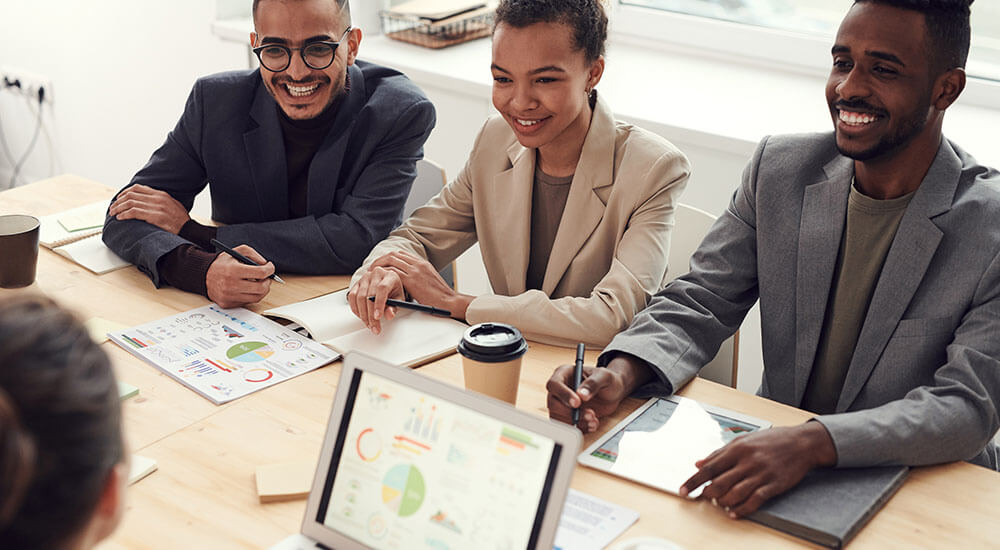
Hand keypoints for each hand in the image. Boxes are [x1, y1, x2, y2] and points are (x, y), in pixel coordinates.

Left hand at [109, 184, 190, 233]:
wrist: (189, 229)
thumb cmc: (180, 220)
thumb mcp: (172, 205)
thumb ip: (159, 201)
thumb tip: (146, 203)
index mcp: (161, 194)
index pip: (137, 188)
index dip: (124, 193)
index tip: (119, 199)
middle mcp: (158, 198)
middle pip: (131, 195)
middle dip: (118, 201)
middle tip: (113, 208)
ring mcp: (156, 207)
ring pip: (130, 203)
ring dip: (119, 208)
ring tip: (113, 213)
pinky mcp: (155, 216)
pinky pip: (134, 212)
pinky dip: (124, 214)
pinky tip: (120, 218)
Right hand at [205, 245, 273, 307]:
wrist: (204, 275)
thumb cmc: (222, 263)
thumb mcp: (237, 251)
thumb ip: (253, 255)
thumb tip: (266, 265)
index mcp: (233, 270)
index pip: (260, 273)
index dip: (270, 269)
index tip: (270, 267)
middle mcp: (231, 285)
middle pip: (261, 288)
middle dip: (268, 282)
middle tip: (266, 277)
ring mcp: (229, 296)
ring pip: (256, 297)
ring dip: (261, 290)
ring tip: (258, 282)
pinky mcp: (227, 304)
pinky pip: (247, 302)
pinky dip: (251, 295)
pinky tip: (247, 288)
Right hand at [347, 265, 403, 334]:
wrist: (387, 283)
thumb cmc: (394, 291)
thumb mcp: (399, 299)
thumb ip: (394, 307)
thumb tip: (389, 315)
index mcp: (389, 276)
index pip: (382, 289)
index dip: (379, 304)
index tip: (378, 317)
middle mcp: (375, 274)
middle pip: (369, 295)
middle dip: (371, 315)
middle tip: (374, 327)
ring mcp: (364, 278)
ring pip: (359, 297)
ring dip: (363, 314)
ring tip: (369, 324)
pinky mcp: (356, 284)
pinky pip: (352, 297)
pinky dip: (356, 309)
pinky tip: (362, 316)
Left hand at [371, 251, 473, 319]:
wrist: (449, 301)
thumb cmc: (441, 297)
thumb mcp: (429, 281)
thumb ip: (419, 278)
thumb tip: (407, 282)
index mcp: (422, 263)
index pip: (401, 254)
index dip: (388, 257)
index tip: (381, 263)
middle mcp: (418, 264)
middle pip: (394, 254)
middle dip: (381, 260)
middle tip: (372, 267)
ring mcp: (415, 271)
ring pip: (391, 261)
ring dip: (379, 266)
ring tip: (372, 274)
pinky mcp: (412, 280)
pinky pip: (393, 273)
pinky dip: (383, 275)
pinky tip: (378, 281)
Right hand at [545, 353, 654, 431]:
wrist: (613, 393)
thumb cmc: (607, 380)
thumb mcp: (604, 376)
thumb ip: (593, 383)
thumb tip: (581, 394)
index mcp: (564, 373)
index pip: (554, 384)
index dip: (563, 395)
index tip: (577, 403)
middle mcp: (560, 389)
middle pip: (553, 404)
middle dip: (571, 413)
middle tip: (590, 414)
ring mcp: (562, 404)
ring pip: (559, 417)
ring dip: (576, 422)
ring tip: (593, 420)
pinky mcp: (567, 417)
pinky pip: (567, 426)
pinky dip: (580, 428)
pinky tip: (592, 424)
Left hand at [680, 421, 836, 517]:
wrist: (801, 443)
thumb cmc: (771, 440)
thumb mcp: (743, 440)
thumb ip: (719, 452)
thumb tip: (698, 463)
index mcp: (737, 449)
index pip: (709, 468)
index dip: (693, 481)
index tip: (683, 490)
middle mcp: (747, 461)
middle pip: (719, 482)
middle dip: (707, 494)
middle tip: (703, 498)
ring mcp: (761, 474)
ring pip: (734, 493)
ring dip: (723, 502)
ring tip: (719, 504)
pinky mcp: (774, 485)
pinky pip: (754, 500)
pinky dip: (742, 509)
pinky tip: (734, 512)